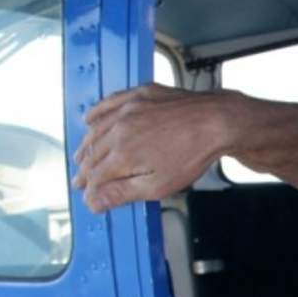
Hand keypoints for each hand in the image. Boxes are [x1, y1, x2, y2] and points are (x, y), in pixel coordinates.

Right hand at [73, 84, 233, 212]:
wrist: (217, 121)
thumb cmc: (193, 154)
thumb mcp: (159, 185)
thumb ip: (122, 193)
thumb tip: (94, 201)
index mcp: (122, 154)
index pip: (95, 175)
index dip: (90, 189)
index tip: (88, 197)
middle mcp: (119, 128)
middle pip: (93, 154)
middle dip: (85, 171)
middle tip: (79, 181)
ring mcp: (128, 109)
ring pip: (96, 129)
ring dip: (86, 146)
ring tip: (81, 158)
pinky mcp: (139, 95)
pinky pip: (109, 102)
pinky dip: (96, 113)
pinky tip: (89, 120)